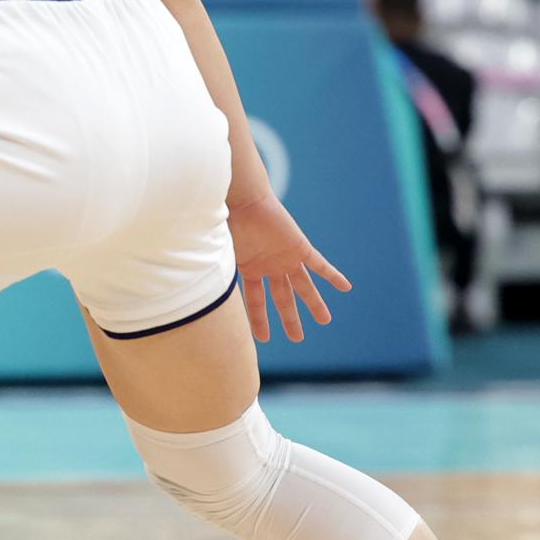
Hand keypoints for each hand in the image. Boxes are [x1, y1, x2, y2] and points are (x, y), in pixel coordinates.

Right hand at [228, 190, 351, 342]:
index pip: (256, 302)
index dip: (259, 322)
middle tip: (297, 338)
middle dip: (290, 319)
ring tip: (325, 320)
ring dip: (314, 303)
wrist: (244, 200)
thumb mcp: (218, 255)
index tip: (263, 340)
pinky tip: (345, 287)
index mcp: (250, 269)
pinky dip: (332, 275)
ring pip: (303, 286)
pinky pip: (319, 265)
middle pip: (283, 298)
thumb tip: (194, 295)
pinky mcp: (300, 247)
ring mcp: (286, 258)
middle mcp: (270, 266)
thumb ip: (214, 274)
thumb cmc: (228, 223)